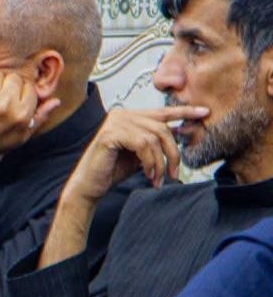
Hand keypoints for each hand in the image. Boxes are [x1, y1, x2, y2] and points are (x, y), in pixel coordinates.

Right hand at [62, 106, 208, 205]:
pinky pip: (142, 145)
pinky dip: (149, 162)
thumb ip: (158, 141)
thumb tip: (182, 130)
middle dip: (173, 153)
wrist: (91, 185)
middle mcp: (122, 114)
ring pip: (154, 138)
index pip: (162, 112)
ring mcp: (115, 123)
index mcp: (130, 116)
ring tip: (157, 178)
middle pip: (162, 128)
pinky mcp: (110, 134)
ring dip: (160, 163)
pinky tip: (147, 175)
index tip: (205, 112)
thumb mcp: (143, 154)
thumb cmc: (114, 169)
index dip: (185, 111)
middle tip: (174, 174)